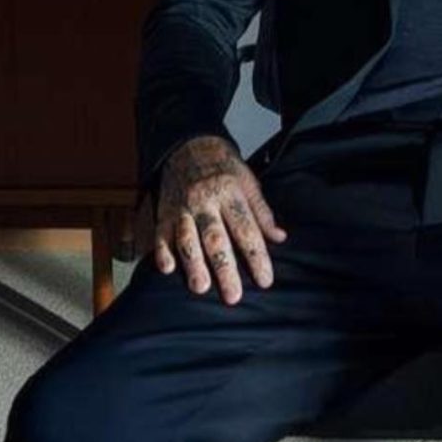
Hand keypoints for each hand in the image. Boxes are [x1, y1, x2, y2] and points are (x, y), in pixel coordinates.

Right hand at [155, 135, 288, 305]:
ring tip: (201, 288)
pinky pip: (162, 233)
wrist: (190, 145)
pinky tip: (168, 269)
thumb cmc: (225, 168)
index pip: (247, 230)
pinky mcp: (164, 211)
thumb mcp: (249, 182)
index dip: (257, 256)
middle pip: (216, 239)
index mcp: (231, 193)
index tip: (265, 280)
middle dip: (225, 269)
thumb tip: (280, 238)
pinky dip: (163, 251)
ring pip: (187, 239)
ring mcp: (182, 207)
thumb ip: (262, 212)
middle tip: (233, 296)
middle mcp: (206, 201)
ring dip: (193, 265)